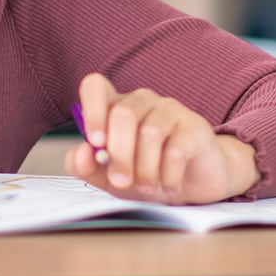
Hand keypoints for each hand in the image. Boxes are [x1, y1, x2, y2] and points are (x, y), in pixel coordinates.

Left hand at [69, 73, 257, 203]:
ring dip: (144, 168)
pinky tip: (169, 186)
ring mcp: (169, 110)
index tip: (95, 142)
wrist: (194, 184)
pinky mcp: (194, 126)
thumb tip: (81, 154)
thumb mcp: (109, 177)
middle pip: (123, 113)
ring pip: (150, 132)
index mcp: (114, 107)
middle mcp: (141, 101)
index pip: (95, 87)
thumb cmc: (147, 174)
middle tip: (120, 182)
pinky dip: (168, 174)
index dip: (92, 109)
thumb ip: (87, 167)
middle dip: (119, 154)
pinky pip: (176, 148)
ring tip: (145, 188)